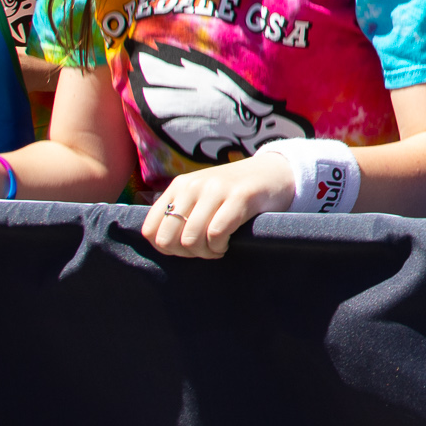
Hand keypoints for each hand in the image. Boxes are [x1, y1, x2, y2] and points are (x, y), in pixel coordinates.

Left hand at [141, 151, 295, 257]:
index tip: (185, 249)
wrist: (276, 171)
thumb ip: (181, 210)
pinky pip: (216, 233)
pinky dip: (219, 246)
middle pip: (168, 239)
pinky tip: (228, 243)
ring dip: (205, 253)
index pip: (149, 228)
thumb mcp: (201, 194)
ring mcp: (216, 190)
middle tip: (204, 250)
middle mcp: (193, 185)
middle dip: (185, 254)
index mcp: (179, 186)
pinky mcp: (240, 197)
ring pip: (191, 239)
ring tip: (217, 248)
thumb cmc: (235, 191)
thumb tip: (158, 241)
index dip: (164, 248)